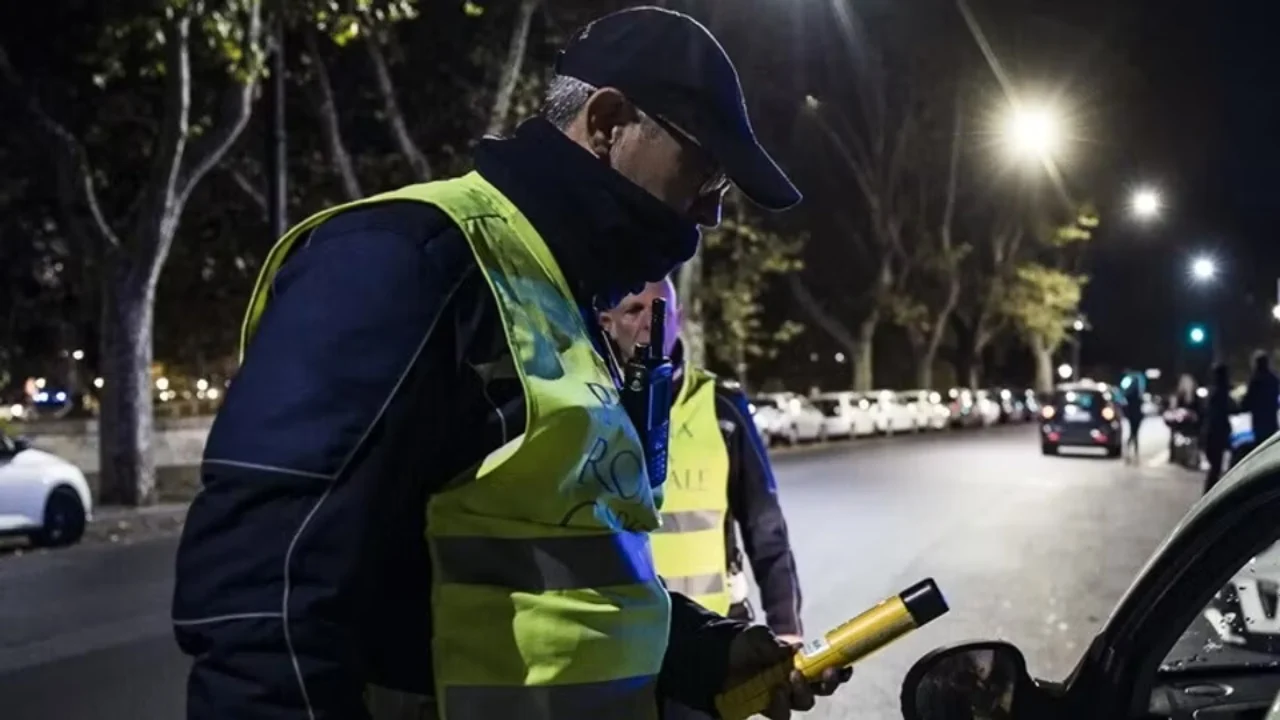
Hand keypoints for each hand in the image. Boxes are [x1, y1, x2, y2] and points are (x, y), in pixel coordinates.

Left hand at [724, 625, 852, 718]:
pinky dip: (781, 705)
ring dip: (802, 692)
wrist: (717, 659)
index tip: (845, 666)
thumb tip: (797, 648)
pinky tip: (775, 693)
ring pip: (805, 703)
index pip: (826, 668)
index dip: (840, 670)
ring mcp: (783, 696)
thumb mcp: (759, 637)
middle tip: (825, 673)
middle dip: (828, 683)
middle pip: (823, 689)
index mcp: (800, 662)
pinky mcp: (768, 708)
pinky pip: (782, 714)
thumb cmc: (743, 645)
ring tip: (789, 679)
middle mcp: (796, 681)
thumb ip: (777, 644)